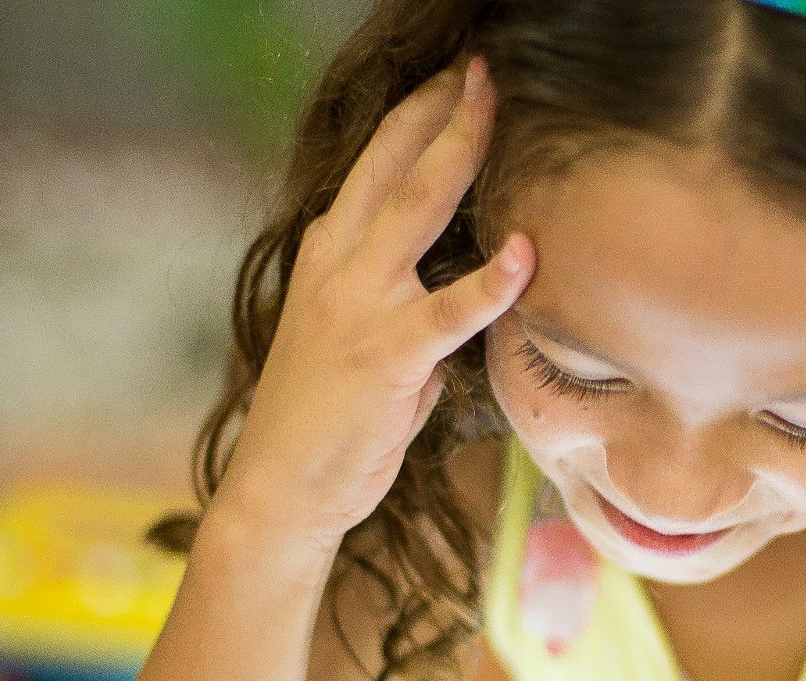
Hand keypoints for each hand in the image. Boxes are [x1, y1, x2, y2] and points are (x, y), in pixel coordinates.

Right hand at [211, 53, 531, 554]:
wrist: (283, 489)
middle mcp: (339, 264)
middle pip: (397, 164)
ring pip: (416, 209)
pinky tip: (523, 253)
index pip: (377, 163)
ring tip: (494, 107)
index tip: (457, 78)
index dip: (418, 115)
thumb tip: (467, 298)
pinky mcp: (385, 356)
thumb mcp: (365, 342)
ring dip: (459, 152)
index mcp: (331, 254)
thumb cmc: (332, 420)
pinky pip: (446, 311)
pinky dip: (489, 282)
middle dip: (442, 109)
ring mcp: (359, 306)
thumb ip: (412, 310)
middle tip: (482, 67)